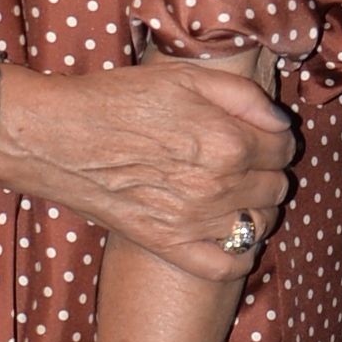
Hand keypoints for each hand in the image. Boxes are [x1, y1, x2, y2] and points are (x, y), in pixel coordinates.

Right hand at [0, 53, 293, 278]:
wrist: (56, 137)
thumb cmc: (117, 99)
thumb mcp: (184, 76)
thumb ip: (243, 97)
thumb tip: (280, 124)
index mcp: (227, 142)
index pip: (284, 149)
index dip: (276, 138)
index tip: (261, 134)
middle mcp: (218, 187)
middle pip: (276, 188)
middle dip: (268, 172)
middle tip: (244, 160)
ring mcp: (194, 221)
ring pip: (258, 226)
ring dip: (255, 208)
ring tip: (235, 193)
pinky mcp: (168, 245)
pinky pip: (226, 265)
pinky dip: (238, 255)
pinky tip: (228, 235)